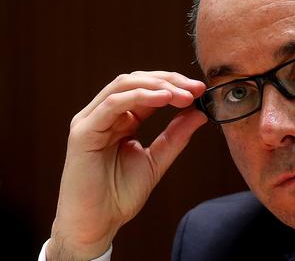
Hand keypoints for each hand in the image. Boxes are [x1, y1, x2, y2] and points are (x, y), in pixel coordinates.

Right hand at [47, 71, 206, 259]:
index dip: (175, 85)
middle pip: (137, 80)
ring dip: (157, 85)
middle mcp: (104, 115)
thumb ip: (176, 136)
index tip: (200, 90)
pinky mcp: (83, 132)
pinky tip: (162, 98)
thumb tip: (200, 112)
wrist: (96, 225)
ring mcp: (91, 120)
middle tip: (196, 88)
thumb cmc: (119, 195)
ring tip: (182, 94)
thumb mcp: (156, 160)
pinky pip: (111, 104)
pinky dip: (139, 96)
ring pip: (124, 85)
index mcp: (121, 120)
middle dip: (169, 81)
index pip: (148, 89)